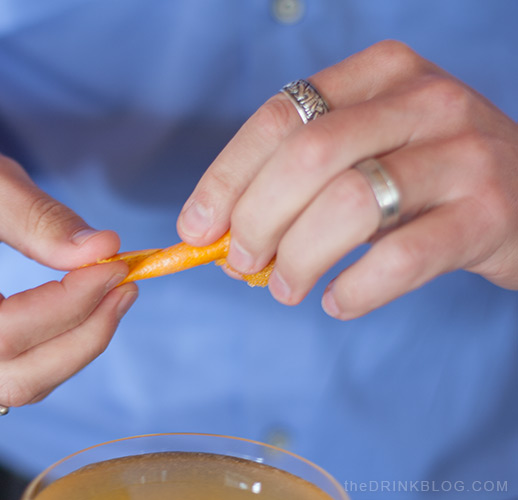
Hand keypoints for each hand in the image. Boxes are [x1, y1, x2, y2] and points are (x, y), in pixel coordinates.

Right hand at [0, 122, 137, 405]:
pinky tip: (77, 311)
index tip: (115, 267)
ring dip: (75, 349)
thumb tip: (104, 252)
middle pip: (11, 376)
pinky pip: (5, 377)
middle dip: (84, 338)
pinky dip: (52, 351)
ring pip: (13, 387)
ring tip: (111, 296)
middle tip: (126, 286)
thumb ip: (42, 218)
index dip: (69, 307)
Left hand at [177, 40, 517, 318]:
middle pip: (307, 157)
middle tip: (240, 263)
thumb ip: (299, 175)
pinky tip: (338, 300)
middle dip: (255, 220)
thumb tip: (217, 228)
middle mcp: (424, 101)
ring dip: (299, 258)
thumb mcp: (368, 148)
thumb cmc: (427, 176)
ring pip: (351, 204)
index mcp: (379, 74)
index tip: (195, 228)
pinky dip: (356, 288)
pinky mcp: (490, 215)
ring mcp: (463, 155)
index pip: (279, 117)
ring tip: (285, 288)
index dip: (225, 178)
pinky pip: (402, 258)